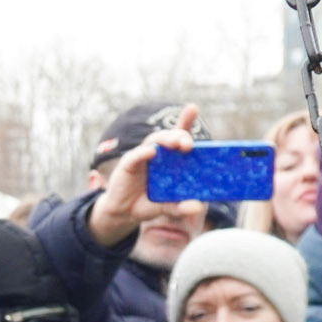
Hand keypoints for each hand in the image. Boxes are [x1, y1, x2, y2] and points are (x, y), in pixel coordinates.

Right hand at [87, 103, 202, 247]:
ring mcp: (142, 157)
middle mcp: (157, 153)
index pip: (179, 137)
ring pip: (154, 141)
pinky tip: (152, 152)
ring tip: (177, 143)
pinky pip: (136, 156)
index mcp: (169, 159)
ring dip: (166, 139)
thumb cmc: (148, 203)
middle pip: (170, 137)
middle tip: (189, 144)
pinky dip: (144, 153)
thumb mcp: (167, 207)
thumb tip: (198, 206)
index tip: (193, 108)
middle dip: (180, 136)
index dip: (186, 120)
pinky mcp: (128, 165)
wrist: (123, 213)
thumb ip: (181, 206)